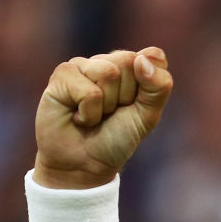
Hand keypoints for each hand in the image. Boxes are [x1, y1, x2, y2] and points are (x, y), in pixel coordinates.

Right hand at [33, 47, 172, 189]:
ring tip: (94, 116)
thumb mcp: (147, 115)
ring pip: (107, 73)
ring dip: (106, 106)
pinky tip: (78, 117)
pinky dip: (88, 113)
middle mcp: (106, 61)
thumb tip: (142, 58)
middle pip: (128, 61)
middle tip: (111, 113)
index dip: (147, 88)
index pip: (152, 58)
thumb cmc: (116, 138)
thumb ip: (158, 86)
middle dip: (125, 96)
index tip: (134, 106)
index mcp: (131, 66)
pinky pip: (88, 91)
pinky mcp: (62, 75)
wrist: (85, 163)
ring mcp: (82, 65)